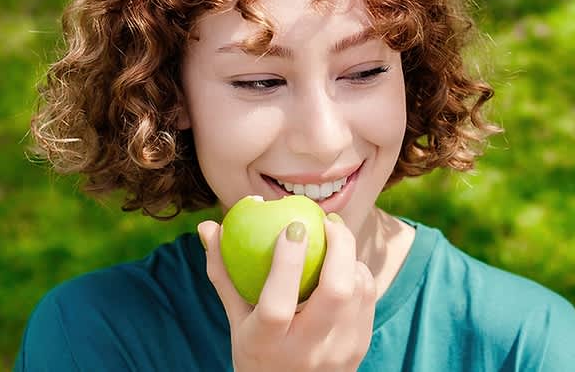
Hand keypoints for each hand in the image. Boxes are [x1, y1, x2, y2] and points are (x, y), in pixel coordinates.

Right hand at [198, 216, 377, 371]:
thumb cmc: (257, 352)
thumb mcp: (236, 322)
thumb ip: (223, 274)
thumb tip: (207, 227)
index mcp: (267, 345)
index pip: (278, 303)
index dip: (287, 261)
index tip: (293, 226)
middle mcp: (306, 351)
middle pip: (336, 291)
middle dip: (340, 246)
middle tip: (328, 221)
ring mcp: (338, 352)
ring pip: (358, 291)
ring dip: (350, 258)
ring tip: (335, 240)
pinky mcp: (359, 348)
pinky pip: (367, 299)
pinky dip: (358, 275)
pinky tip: (345, 264)